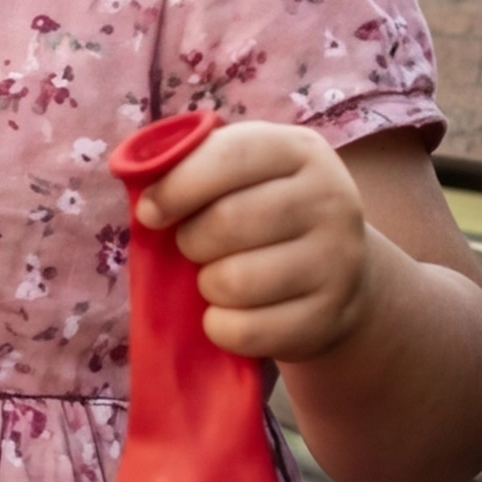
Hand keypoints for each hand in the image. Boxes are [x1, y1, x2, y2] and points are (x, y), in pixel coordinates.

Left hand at [137, 120, 400, 365]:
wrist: (342, 273)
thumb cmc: (267, 211)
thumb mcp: (242, 172)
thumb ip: (193, 163)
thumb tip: (139, 180)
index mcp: (300, 150)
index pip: (229, 157)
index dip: (176, 187)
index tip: (150, 213)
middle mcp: (330, 199)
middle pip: (226, 223)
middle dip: (190, 242)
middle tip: (194, 248)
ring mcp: (338, 261)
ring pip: (234, 281)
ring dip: (207, 285)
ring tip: (218, 278)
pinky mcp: (331, 317)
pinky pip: (248, 331)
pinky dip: (221, 327)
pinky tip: (229, 314)